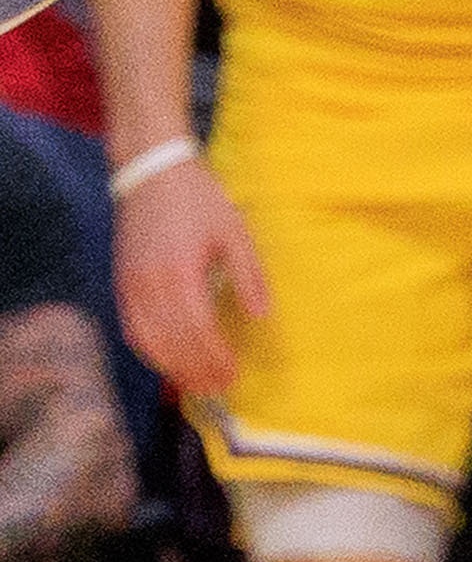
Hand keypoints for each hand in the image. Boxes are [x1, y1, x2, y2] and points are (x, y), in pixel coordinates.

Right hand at [113, 154, 269, 397]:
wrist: (152, 172)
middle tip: (217, 389)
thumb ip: (248, 277)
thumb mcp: (235, 234)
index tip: (232, 375)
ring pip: (147, 340)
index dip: (214, 358)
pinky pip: (131, 327)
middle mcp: (150, 284)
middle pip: (172, 342)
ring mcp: (131, 285)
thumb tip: (260, 316)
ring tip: (195, 383)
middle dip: (195, 370)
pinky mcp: (122, 282)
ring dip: (171, 367)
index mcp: (181, 273)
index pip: (197, 330)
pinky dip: (148, 349)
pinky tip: (166, 360)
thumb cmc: (199, 200)